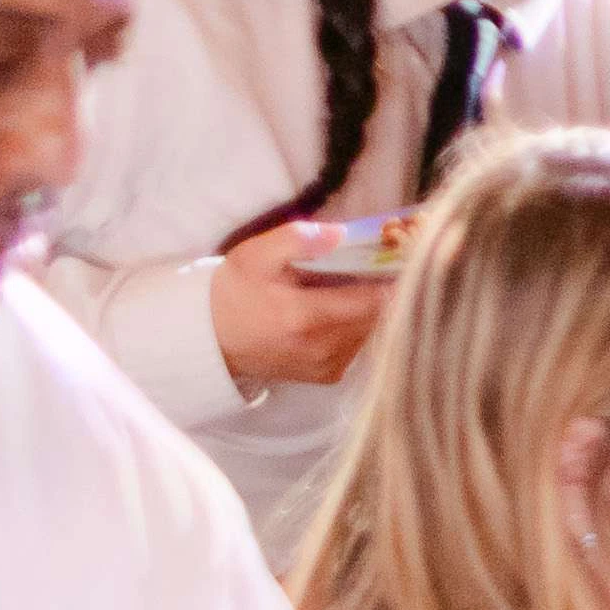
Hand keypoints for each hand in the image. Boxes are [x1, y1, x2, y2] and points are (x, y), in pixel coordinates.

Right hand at [214, 232, 395, 385]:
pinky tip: (345, 308)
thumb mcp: (257, 255)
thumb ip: (297, 239)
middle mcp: (321, 348)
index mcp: (304, 317)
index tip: (397, 254)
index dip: (392, 276)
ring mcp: (326, 366)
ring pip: (375, 331)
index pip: (374, 300)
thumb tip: (341, 233)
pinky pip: (361, 345)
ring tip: (361, 282)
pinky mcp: (328, 375)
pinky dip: (362, 325)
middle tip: (386, 262)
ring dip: (376, 307)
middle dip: (388, 288)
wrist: (212, 339)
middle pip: (381, 316)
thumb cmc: (236, 291)